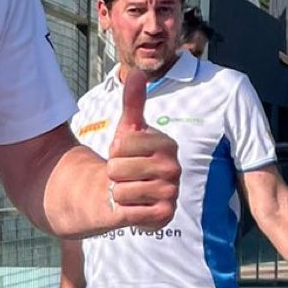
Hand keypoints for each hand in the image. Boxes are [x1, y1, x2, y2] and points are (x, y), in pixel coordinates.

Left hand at [105, 72, 179, 228]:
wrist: (128, 192)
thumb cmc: (128, 158)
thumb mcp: (129, 129)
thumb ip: (133, 102)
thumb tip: (137, 72)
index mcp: (167, 144)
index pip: (121, 143)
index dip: (115, 150)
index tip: (126, 154)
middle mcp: (174, 167)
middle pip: (117, 168)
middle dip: (114, 174)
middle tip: (126, 175)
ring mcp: (172, 192)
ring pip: (121, 191)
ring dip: (118, 193)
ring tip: (129, 189)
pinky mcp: (165, 215)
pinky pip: (129, 212)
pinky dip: (125, 211)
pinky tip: (135, 206)